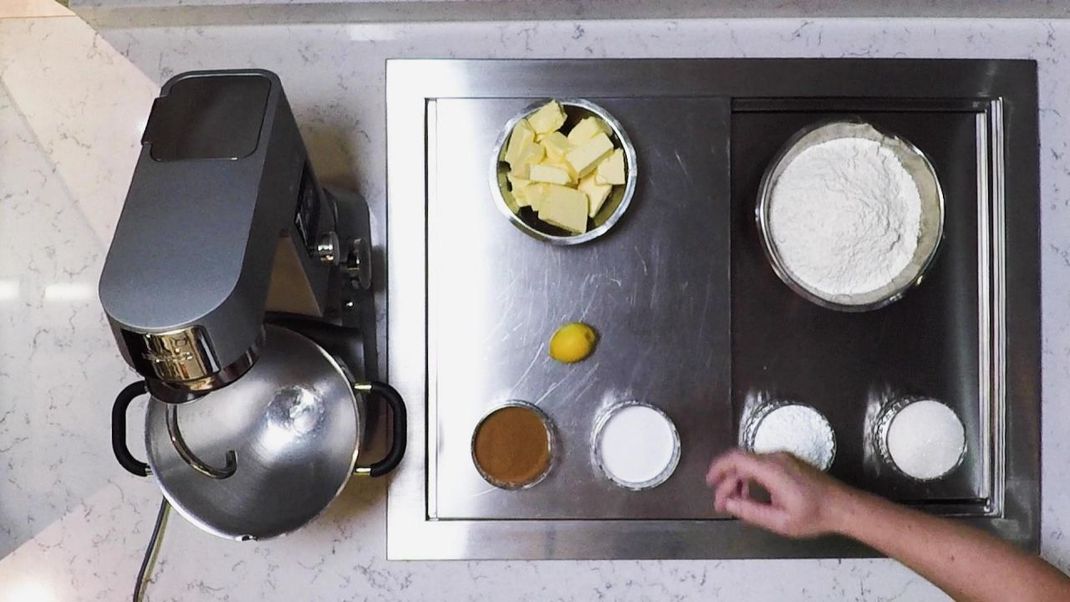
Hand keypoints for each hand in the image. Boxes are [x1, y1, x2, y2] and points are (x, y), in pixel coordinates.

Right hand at [705, 449, 849, 538]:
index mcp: (771, 469)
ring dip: (740, 481)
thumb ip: (750, 511)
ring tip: (738, 504)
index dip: (718, 469)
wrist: (844, 507)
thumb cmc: (814, 516)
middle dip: (727, 482)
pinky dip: (752, 478)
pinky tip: (754, 497)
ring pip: (751, 463)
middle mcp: (776, 458)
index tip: (710, 485)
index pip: (735, 459)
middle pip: (741, 462)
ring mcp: (784, 458)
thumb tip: (729, 504)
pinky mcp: (790, 462)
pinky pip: (763, 465)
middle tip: (723, 505)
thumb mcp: (779, 521)